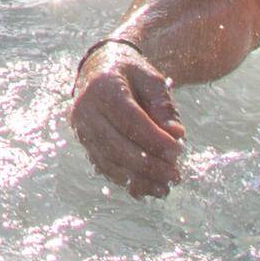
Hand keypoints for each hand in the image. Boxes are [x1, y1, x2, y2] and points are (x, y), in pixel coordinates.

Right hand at [70, 33, 185, 195]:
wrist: (101, 71)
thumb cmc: (132, 75)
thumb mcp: (152, 80)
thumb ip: (164, 106)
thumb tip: (176, 135)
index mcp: (103, 86)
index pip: (128, 117)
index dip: (153, 138)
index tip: (177, 151)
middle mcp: (86, 109)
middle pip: (115, 144)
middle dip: (148, 164)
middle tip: (175, 175)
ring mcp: (82, 128)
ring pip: (108, 161)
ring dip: (138, 179)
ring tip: (165, 188)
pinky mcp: (85, 144)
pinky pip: (104, 168)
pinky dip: (126, 182)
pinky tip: (148, 189)